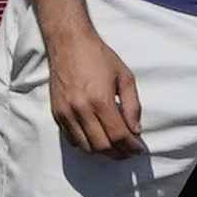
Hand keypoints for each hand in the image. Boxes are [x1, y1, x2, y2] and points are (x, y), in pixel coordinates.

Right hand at [45, 19, 143, 159]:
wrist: (68, 42)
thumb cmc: (98, 56)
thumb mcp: (124, 77)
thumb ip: (132, 106)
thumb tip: (135, 130)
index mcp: (100, 100)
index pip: (118, 136)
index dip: (131, 147)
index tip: (138, 149)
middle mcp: (81, 110)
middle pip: (102, 146)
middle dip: (119, 153)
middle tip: (129, 151)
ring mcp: (66, 113)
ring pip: (86, 147)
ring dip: (103, 152)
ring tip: (115, 148)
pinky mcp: (57, 113)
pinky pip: (72, 139)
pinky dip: (86, 144)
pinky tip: (96, 138)